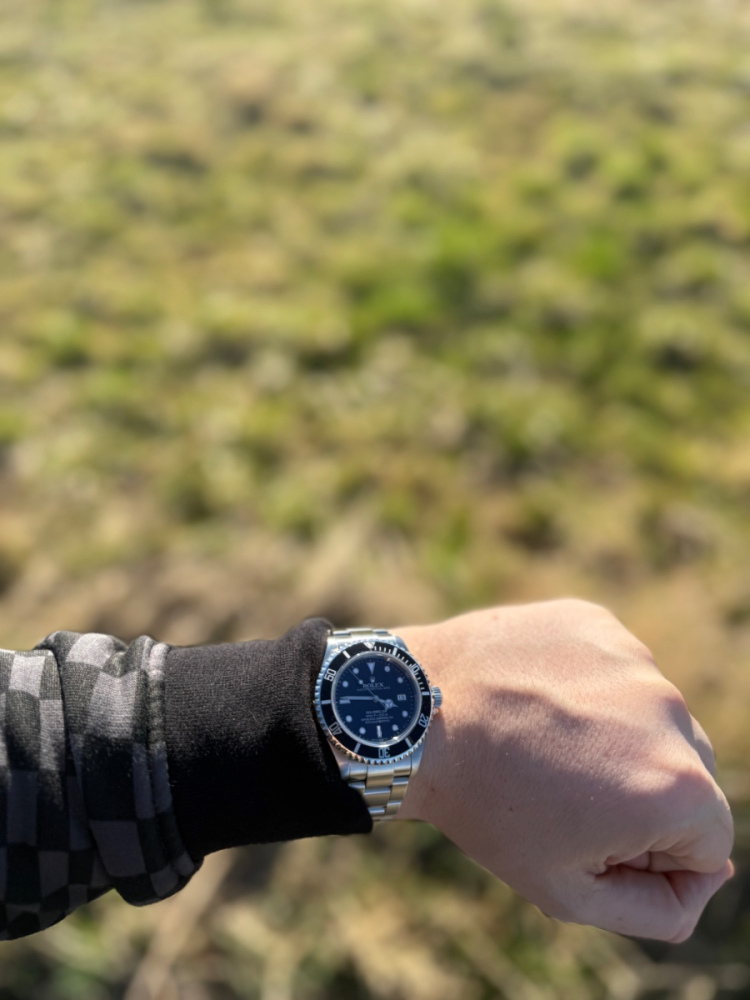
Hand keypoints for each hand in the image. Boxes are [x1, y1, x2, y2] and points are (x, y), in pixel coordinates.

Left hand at [396, 599, 733, 941]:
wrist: (413, 716)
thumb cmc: (486, 808)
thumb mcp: (567, 891)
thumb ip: (655, 909)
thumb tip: (710, 877)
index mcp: (677, 787)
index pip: (710, 844)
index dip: (654, 857)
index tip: (590, 840)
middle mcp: (670, 712)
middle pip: (690, 774)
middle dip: (643, 794)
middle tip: (563, 793)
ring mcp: (633, 657)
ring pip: (651, 717)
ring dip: (616, 738)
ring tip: (544, 743)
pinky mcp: (597, 621)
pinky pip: (616, 669)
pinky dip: (589, 688)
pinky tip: (538, 700)